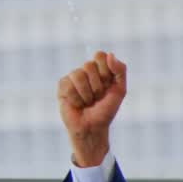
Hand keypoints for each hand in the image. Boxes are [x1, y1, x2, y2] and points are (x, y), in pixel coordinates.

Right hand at [57, 50, 126, 166]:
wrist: (93, 127)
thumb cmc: (106, 109)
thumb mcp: (120, 90)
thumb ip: (120, 70)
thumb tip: (110, 54)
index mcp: (100, 69)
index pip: (99, 55)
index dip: (104, 70)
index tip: (108, 84)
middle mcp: (85, 71)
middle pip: (89, 65)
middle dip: (97, 85)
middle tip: (97, 97)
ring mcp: (72, 77)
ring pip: (78, 74)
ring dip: (87, 94)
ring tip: (88, 102)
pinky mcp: (62, 86)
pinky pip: (69, 85)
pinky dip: (77, 98)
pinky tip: (77, 104)